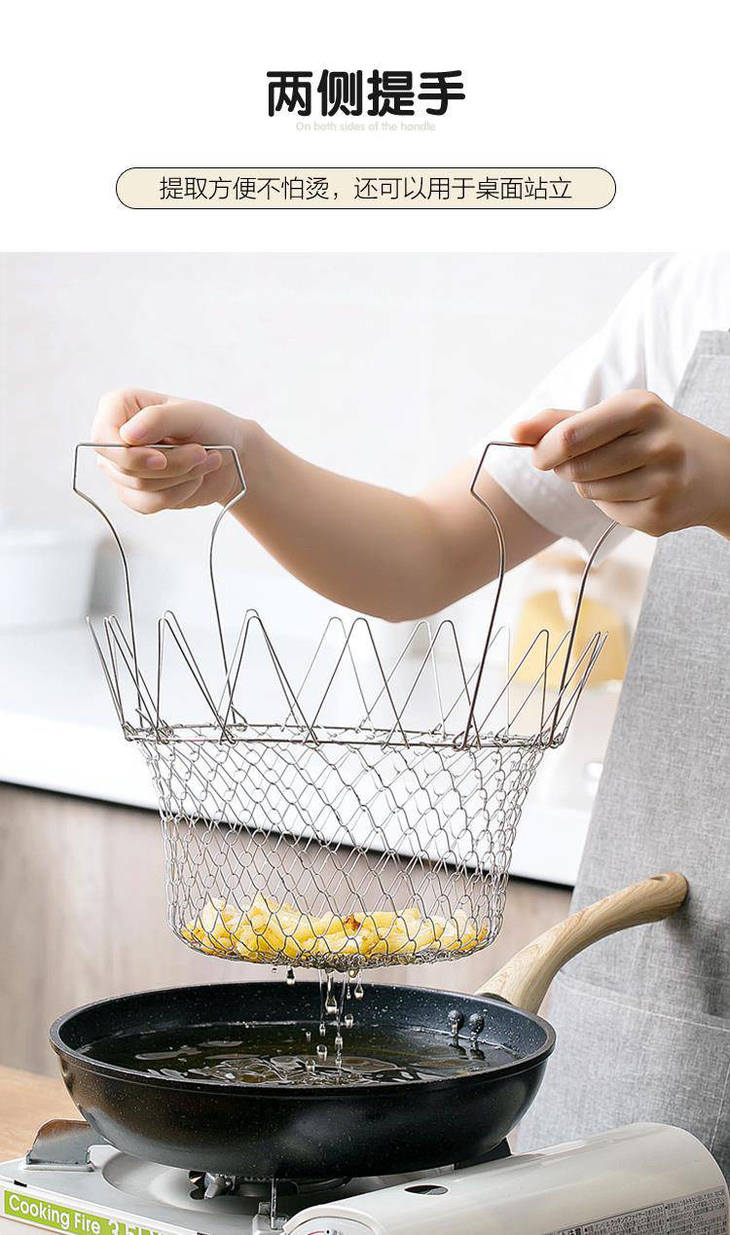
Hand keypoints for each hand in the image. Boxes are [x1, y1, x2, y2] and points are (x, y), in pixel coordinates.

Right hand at [91, 389, 247, 512]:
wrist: (229, 457)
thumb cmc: (211, 426)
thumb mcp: (191, 414)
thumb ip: (158, 419)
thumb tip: (127, 435)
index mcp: (118, 407)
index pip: (103, 438)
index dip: (129, 455)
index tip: (161, 460)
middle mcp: (114, 438)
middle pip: (125, 467)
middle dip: (170, 466)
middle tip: (201, 453)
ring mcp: (121, 467)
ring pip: (137, 487)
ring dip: (179, 479)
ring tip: (203, 461)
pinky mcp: (134, 492)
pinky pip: (146, 505)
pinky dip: (177, 495)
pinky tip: (193, 479)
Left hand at [512, 390, 729, 538]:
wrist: (718, 473)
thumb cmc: (654, 437)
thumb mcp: (617, 416)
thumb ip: (564, 421)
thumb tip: (515, 430)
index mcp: (641, 407)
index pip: (571, 435)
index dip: (545, 450)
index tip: (539, 454)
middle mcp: (658, 442)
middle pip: (576, 468)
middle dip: (566, 468)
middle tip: (581, 462)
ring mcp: (663, 482)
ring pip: (589, 491)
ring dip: (589, 486)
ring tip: (618, 473)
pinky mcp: (661, 516)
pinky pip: (609, 512)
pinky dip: (610, 504)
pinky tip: (637, 491)